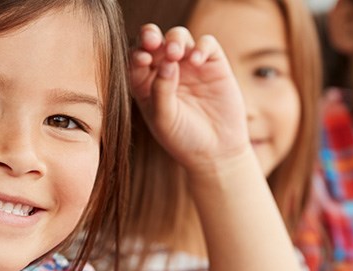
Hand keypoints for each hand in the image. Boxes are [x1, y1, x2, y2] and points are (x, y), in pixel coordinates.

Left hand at [128, 24, 249, 173]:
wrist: (216, 153)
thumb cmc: (184, 139)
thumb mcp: (164, 119)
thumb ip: (160, 91)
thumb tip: (166, 61)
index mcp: (146, 83)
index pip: (136, 59)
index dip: (137, 53)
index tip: (142, 60)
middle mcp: (167, 70)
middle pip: (154, 41)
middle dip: (150, 36)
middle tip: (153, 42)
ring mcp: (190, 65)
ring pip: (179, 37)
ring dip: (175, 40)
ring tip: (175, 53)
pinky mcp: (214, 65)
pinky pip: (207, 44)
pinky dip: (201, 46)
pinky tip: (196, 60)